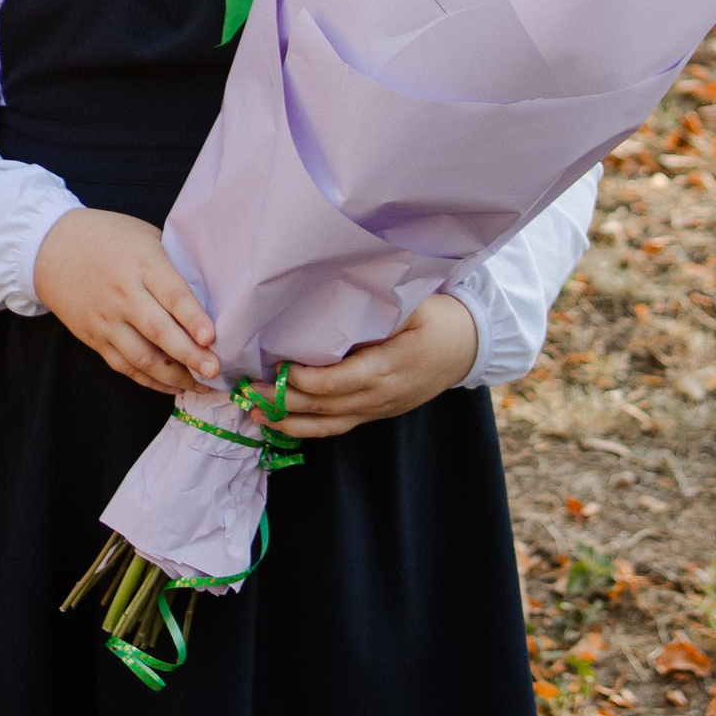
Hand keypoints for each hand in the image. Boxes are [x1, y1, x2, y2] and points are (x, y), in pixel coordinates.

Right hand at [32, 210, 219, 397]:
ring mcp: (106, 320)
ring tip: (201, 385)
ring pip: (141, 357)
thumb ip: (172, 265)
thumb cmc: (109, 237)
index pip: (172, 294)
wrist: (52, 247)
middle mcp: (123, 294)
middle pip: (159, 331)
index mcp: (141, 263)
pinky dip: (150, 381)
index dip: (193, 318)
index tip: (211, 338)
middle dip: (189, 355)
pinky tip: (173, 385)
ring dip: (173, 376)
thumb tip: (209, 297)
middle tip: (214, 371)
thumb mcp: (145, 236)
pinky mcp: (94, 338)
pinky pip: (125, 366)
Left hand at [265, 294, 478, 439]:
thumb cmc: (438, 320)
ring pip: (329, 424)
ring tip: (254, 412)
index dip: (307, 379)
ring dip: (289, 422)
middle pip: (326, 406)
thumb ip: (377, 304)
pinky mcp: (374, 413)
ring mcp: (378, 408)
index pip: (340, 381)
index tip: (280, 365)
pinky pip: (338, 427)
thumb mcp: (414, 305)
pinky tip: (279, 423)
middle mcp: (381, 395)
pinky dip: (306, 428)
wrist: (467, 348)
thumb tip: (335, 287)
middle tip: (248, 388)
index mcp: (390, 366)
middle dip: (284, 400)